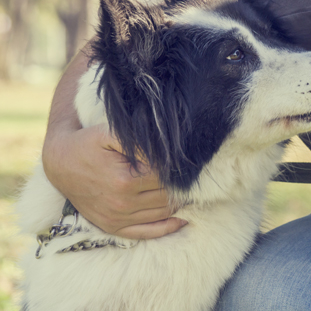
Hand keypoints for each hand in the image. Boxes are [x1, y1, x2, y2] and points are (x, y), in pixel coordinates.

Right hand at [42, 124, 186, 238]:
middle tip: (194, 176)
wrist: (60, 163)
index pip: (168, 177)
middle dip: (183, 186)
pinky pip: (148, 233)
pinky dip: (169, 227)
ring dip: (180, 203)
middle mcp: (122, 204)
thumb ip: (140, 142)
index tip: (189, 162)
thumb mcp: (112, 133)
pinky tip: (183, 218)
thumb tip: (168, 152)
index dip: (180, 169)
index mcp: (125, 180)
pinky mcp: (113, 227)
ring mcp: (118, 218)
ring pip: (163, 214)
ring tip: (190, 191)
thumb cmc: (89, 143)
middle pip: (168, 196)